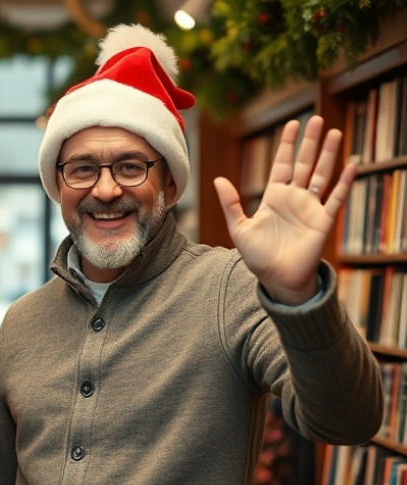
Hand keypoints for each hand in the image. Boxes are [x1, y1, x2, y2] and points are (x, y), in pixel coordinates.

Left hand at [213, 115, 355, 304]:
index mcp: (273, 197)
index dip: (287, 145)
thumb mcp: (239, 228)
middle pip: (304, 164)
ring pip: (322, 175)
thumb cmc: (258, 256)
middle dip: (310, 142)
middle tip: (317, 119)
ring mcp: (310, 208)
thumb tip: (218, 179)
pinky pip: (336, 197)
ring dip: (329, 155)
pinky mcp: (323, 220)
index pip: (282, 164)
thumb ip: (230, 203)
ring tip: (335, 133)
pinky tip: (351, 165)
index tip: (292, 124)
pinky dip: (344, 182)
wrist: (277, 279)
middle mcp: (293, 198)